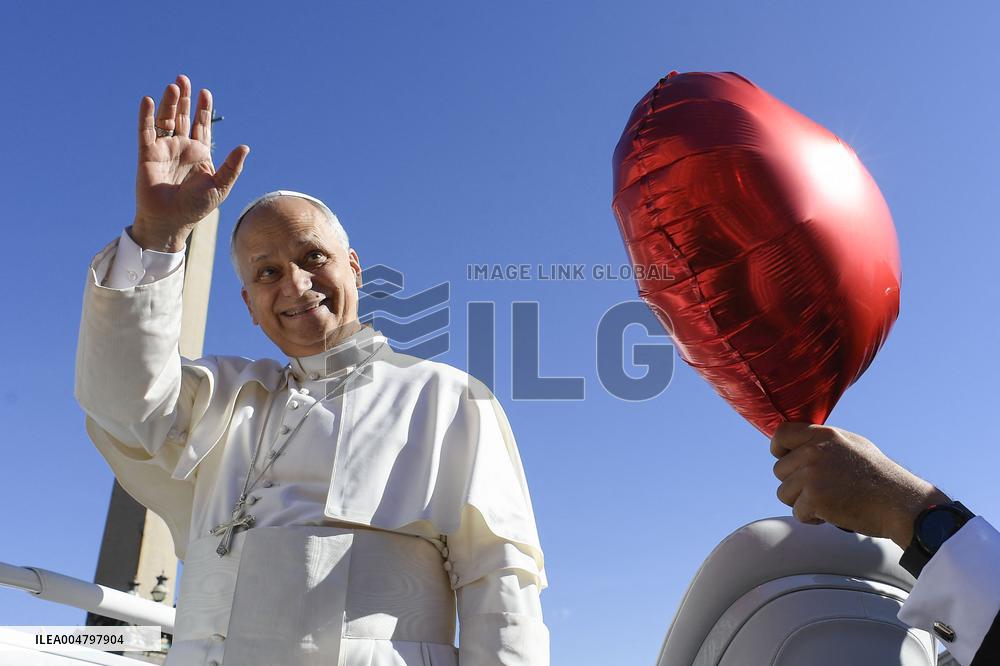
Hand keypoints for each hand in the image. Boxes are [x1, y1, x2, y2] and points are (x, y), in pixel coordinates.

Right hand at [132, 74, 249, 251]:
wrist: (171, 220)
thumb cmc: (196, 207)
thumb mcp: (220, 186)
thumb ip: (232, 166)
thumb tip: (245, 147)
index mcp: (200, 155)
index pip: (202, 126)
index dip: (204, 110)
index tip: (206, 92)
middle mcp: (182, 149)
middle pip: (183, 117)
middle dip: (184, 99)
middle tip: (184, 79)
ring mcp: (164, 150)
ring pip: (166, 120)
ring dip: (169, 103)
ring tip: (174, 85)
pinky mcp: (147, 154)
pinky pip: (146, 131)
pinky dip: (146, 116)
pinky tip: (148, 100)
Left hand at [770, 423, 949, 548]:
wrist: (900, 503)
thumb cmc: (879, 476)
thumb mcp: (851, 445)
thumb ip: (822, 442)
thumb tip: (796, 444)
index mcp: (823, 435)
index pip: (781, 434)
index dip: (779, 448)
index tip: (785, 458)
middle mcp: (814, 451)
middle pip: (779, 470)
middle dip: (795, 483)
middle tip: (823, 489)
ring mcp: (812, 475)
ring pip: (784, 493)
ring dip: (802, 502)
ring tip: (830, 500)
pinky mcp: (814, 498)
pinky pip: (797, 512)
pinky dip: (812, 518)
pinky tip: (833, 514)